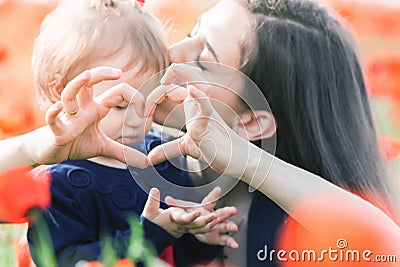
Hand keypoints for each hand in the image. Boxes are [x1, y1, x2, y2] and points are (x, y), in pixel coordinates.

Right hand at [28, 66, 147, 167]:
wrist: (51, 152)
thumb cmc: (76, 143)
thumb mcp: (104, 148)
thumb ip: (124, 153)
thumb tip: (146, 163)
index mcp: (96, 109)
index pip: (116, 93)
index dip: (133, 97)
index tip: (145, 110)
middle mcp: (83, 109)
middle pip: (89, 84)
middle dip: (101, 74)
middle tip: (117, 72)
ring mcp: (69, 118)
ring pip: (69, 95)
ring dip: (76, 85)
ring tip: (86, 76)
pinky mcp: (57, 132)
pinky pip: (53, 119)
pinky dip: (54, 113)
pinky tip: (58, 107)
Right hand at [142, 188, 219, 237]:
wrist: (155, 233)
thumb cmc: (153, 222)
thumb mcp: (149, 212)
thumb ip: (152, 201)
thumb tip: (155, 190)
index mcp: (174, 219)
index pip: (183, 219)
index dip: (190, 217)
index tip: (197, 212)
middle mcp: (182, 225)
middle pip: (195, 225)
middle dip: (205, 221)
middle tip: (214, 216)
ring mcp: (187, 228)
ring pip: (200, 228)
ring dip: (209, 224)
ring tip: (217, 218)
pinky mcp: (190, 228)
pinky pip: (201, 230)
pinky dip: (208, 227)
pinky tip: (216, 222)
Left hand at [145, 63, 252, 177]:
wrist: (235, 160)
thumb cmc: (215, 149)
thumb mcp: (186, 146)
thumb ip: (167, 149)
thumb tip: (149, 158)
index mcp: (193, 104)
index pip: (173, 86)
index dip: (155, 94)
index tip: (143, 113)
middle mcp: (200, 102)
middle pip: (188, 73)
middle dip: (170, 74)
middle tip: (151, 97)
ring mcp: (206, 110)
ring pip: (198, 81)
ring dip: (184, 72)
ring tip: (171, 70)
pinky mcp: (211, 123)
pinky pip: (206, 106)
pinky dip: (199, 97)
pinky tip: (191, 91)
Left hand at [165, 186, 238, 248]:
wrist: (195, 225)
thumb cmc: (190, 214)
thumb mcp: (183, 209)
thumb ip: (176, 204)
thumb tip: (167, 198)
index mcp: (205, 208)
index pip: (209, 201)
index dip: (213, 195)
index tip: (217, 190)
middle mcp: (213, 216)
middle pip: (221, 213)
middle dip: (227, 212)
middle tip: (233, 210)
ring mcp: (217, 226)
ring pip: (225, 225)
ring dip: (230, 226)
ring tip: (234, 227)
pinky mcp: (218, 237)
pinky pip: (225, 239)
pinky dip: (230, 242)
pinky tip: (235, 245)